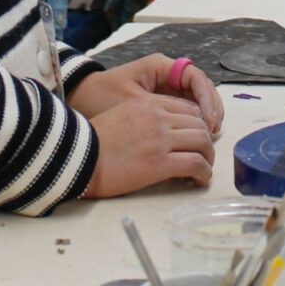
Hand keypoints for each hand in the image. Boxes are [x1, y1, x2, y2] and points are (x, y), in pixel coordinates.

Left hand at [70, 54, 224, 135]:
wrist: (80, 102)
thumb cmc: (103, 98)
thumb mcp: (133, 104)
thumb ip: (163, 111)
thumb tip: (194, 124)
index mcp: (161, 66)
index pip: (195, 77)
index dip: (207, 98)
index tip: (208, 120)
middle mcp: (167, 74)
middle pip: (201, 88)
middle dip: (211, 108)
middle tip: (214, 131)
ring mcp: (166, 88)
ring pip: (196, 100)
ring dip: (206, 117)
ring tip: (210, 137)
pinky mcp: (162, 103)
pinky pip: (185, 111)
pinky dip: (194, 123)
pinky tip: (198, 139)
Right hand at [82, 93, 215, 196]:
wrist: (77, 158)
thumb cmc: (92, 141)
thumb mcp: (120, 116)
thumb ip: (144, 118)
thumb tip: (162, 133)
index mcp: (148, 104)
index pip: (187, 109)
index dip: (197, 124)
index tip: (196, 138)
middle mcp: (158, 118)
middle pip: (199, 124)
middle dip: (206, 141)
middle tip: (203, 155)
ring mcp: (161, 140)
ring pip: (202, 142)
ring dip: (208, 157)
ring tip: (203, 169)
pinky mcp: (160, 164)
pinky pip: (196, 165)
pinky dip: (204, 173)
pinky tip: (199, 180)